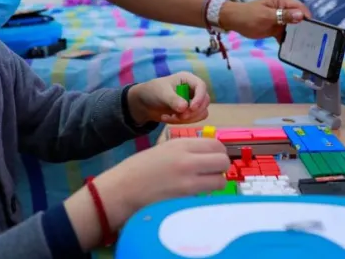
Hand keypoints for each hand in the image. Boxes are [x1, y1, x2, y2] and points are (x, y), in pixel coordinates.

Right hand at [64, 138, 228, 249]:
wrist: (121, 190)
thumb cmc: (139, 170)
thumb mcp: (164, 150)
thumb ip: (186, 150)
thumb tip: (207, 155)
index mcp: (181, 144)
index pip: (216, 144)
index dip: (218, 153)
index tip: (213, 160)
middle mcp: (188, 160)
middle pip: (223, 161)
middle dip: (221, 168)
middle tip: (211, 174)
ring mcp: (187, 181)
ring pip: (220, 181)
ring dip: (215, 184)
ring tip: (203, 186)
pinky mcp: (185, 199)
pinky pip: (207, 196)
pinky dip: (205, 197)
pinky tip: (192, 196)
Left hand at [127, 72, 209, 124]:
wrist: (144, 104)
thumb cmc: (153, 92)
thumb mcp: (162, 93)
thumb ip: (173, 100)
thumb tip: (185, 108)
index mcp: (188, 79)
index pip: (201, 86)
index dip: (199, 98)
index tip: (191, 108)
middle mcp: (193, 90)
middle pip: (205, 101)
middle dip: (193, 111)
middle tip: (180, 116)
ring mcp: (192, 101)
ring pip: (201, 112)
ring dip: (187, 119)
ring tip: (170, 117)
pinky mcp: (189, 112)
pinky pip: (194, 119)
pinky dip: (182, 122)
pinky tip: (168, 118)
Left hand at [219, 0, 311, 40]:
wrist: (234, 21)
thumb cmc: (249, 15)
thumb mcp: (266, 16)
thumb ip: (284, 16)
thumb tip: (301, 15)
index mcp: (282, 1)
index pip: (299, 8)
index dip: (306, 18)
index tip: (312, 30)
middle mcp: (283, 9)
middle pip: (299, 18)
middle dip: (304, 28)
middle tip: (309, 40)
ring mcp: (280, 19)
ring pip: (293, 27)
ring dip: (297, 35)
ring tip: (303, 46)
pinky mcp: (276, 28)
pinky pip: (286, 34)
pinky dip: (288, 40)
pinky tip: (292, 49)